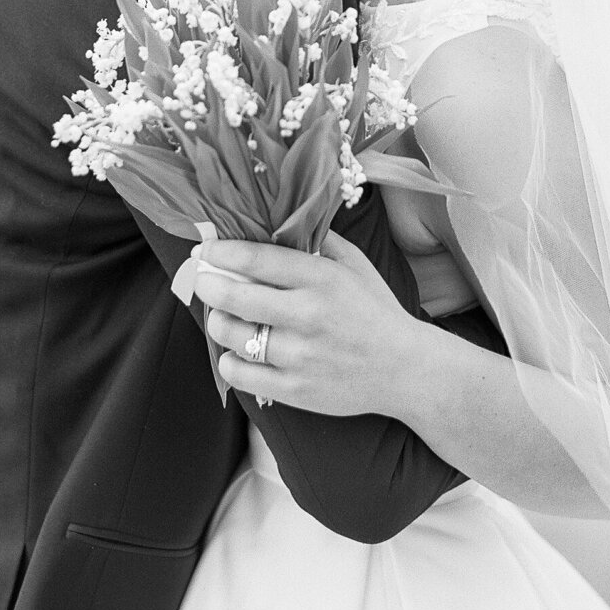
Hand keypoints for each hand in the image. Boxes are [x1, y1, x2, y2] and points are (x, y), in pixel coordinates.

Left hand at [192, 234, 424, 416]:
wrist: (405, 369)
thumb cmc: (375, 311)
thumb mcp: (354, 265)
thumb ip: (317, 240)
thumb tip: (277, 219)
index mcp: (322, 278)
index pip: (257, 259)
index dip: (221, 252)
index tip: (205, 249)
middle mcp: (308, 315)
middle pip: (235, 296)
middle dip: (208, 284)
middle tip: (204, 279)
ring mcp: (300, 356)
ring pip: (232, 334)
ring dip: (217, 321)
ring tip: (222, 315)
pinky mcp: (295, 390)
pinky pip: (240, 373)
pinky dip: (229, 360)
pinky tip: (237, 350)